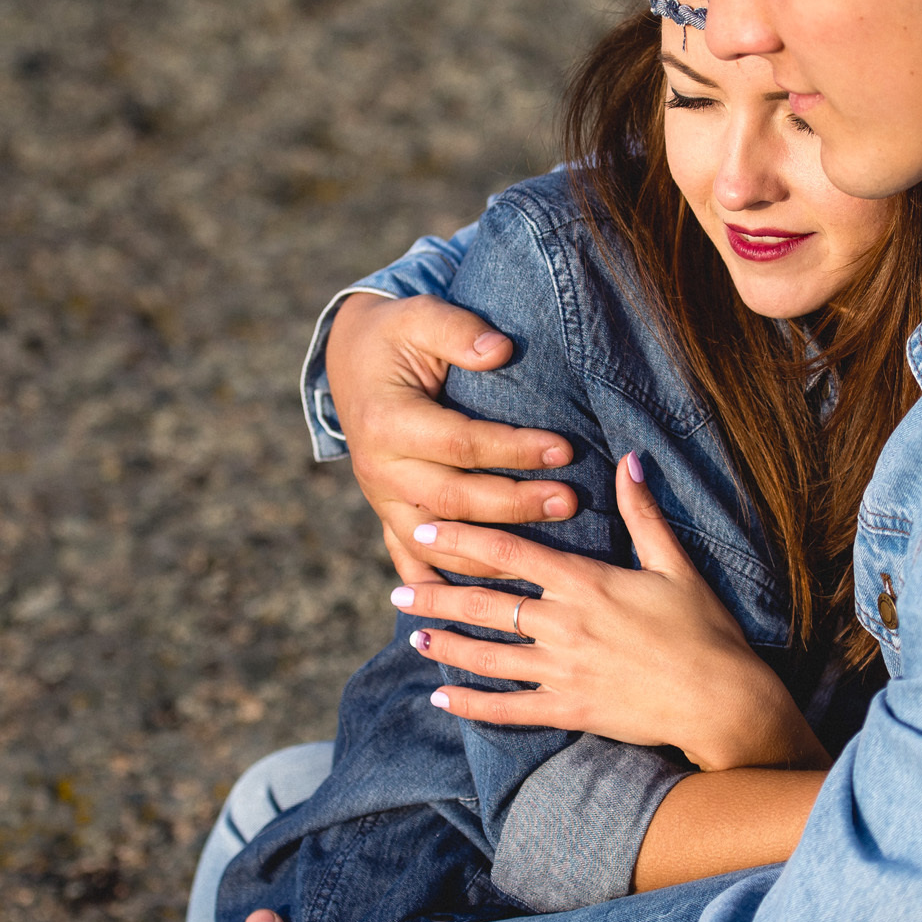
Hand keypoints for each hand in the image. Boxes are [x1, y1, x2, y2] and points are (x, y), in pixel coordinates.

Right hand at [328, 293, 578, 583]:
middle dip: (516, 504)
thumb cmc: (397, 337)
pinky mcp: (388, 517)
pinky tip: (479, 605)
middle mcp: (379, 471)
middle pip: (455, 499)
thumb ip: (457, 330)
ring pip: (437, 543)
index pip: (461, 444)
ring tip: (547, 553)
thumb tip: (500, 351)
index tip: (565, 449)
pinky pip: (413, 561)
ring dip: (492, 554)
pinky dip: (443, 587)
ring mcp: (382, 501)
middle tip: (570, 501)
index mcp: (387, 422)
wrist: (351, 363)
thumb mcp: (420, 316)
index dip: (514, 449)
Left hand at [392, 451, 825, 771]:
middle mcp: (564, 624)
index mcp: (585, 582)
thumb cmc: (705, 630)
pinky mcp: (570, 709)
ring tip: (413, 635)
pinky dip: (472, 705)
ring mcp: (563, 670)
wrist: (723, 699)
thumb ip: (644, 513)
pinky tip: (443, 699)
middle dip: (436, 594)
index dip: (461, 538)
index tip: (424, 529)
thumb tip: (629, 459)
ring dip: (446, 645)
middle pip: (486, 604)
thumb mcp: (677, 564)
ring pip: (488, 656)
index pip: (509, 552)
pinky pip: (509, 709)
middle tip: (396, 588)